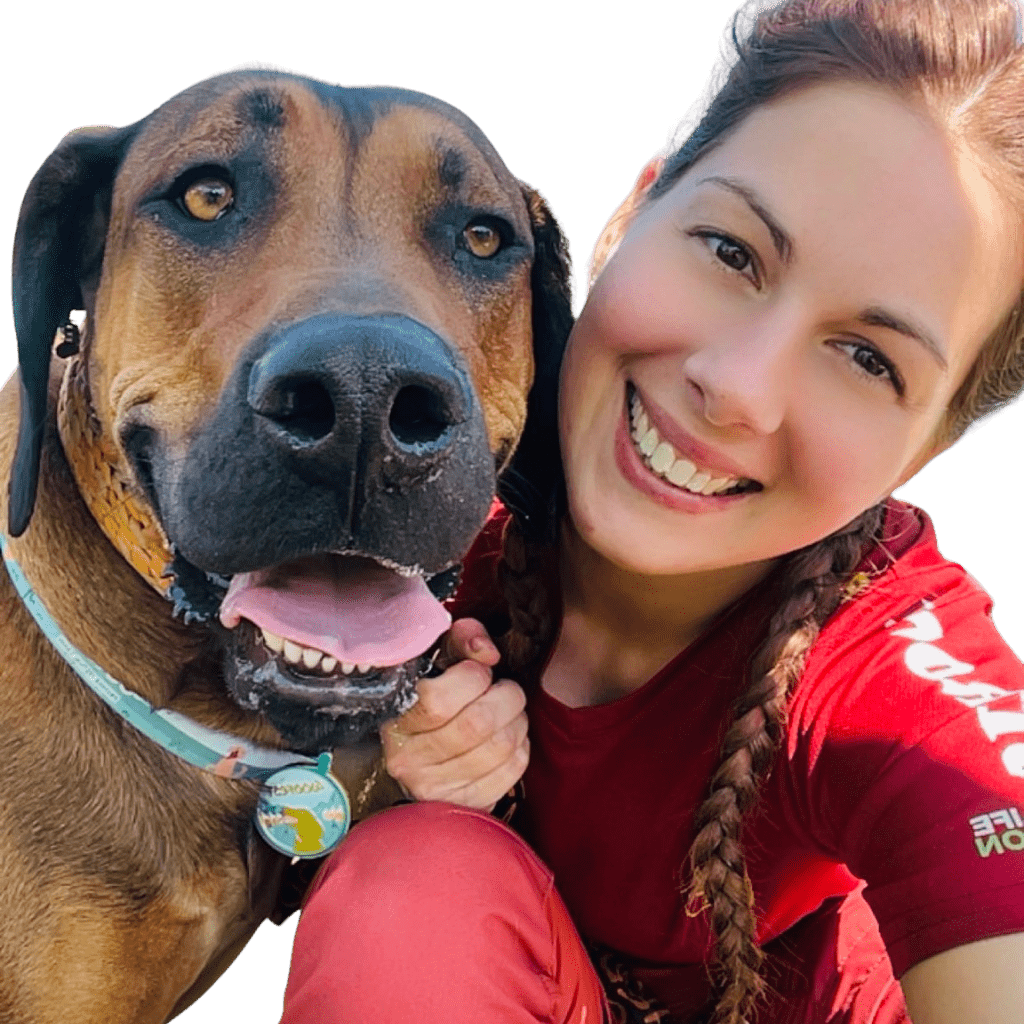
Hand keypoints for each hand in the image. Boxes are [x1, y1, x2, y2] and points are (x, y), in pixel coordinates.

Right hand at [380, 618, 528, 810]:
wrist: (422, 751)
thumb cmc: (433, 697)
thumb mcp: (439, 659)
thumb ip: (463, 640)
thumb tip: (488, 652)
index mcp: (394, 718)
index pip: (439, 700)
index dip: (473, 677)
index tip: (479, 671)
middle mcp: (408, 759)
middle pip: (478, 724)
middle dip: (506, 697)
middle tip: (504, 689)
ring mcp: (435, 788)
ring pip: (500, 747)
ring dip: (517, 722)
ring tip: (509, 712)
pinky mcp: (464, 804)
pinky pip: (511, 773)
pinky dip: (521, 749)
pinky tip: (509, 738)